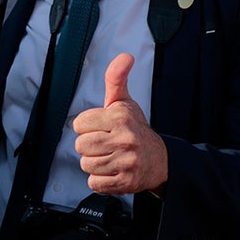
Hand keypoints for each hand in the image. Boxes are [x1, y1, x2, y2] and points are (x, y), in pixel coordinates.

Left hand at [73, 53, 167, 195]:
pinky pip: (94, 183)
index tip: (101, 128)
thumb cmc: (135, 128)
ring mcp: (127, 162)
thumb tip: (125, 56)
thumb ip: (117, 78)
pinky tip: (113, 170)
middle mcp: (125, 140)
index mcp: (120, 118)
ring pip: (86, 165)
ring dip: (94, 163)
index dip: (86, 127)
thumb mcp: (124, 102)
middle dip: (89, 146)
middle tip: (105, 144)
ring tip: (110, 157)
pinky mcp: (127, 183)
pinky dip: (99, 180)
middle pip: (80, 146)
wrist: (161, 160)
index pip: (78, 125)